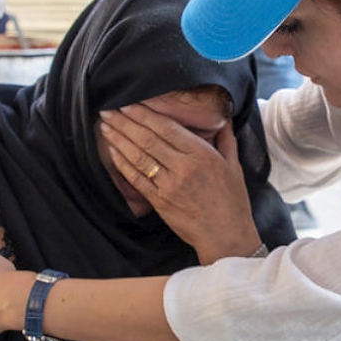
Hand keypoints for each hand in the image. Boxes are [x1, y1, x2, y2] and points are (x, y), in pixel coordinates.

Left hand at [99, 106, 261, 262]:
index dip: (145, 114)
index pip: (167, 127)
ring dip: (119, 139)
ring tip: (105, 126)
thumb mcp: (234, 166)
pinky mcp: (159, 202)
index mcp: (202, 155)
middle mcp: (184, 167)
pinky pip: (136, 179)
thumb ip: (226, 139)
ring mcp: (169, 185)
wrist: (226, 236)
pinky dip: (122, 163)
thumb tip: (222, 119)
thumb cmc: (232, 202)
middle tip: (109, 110)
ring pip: (138, 156)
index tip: (130, 104)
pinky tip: (112, 151)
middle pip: (148, 138)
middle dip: (125, 122)